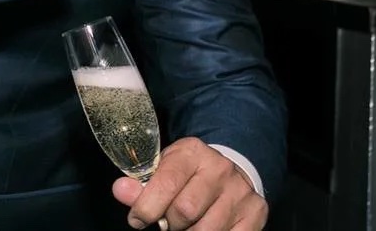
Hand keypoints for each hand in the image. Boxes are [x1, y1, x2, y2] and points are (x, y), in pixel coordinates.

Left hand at [111, 137, 267, 229]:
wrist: (229, 173)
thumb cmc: (188, 174)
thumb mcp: (163, 169)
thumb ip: (140, 183)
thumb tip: (119, 191)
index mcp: (192, 152)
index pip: (166, 183)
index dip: (146, 207)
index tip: (137, 219)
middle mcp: (219, 168)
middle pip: (185, 211)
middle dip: (168, 222)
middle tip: (166, 221)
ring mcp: (240, 192)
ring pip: (205, 230)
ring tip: (184, 225)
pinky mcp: (255, 213)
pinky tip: (202, 228)